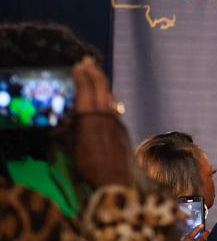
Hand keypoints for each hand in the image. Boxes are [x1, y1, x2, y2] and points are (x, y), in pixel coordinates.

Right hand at [70, 56, 132, 187]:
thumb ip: (70, 129)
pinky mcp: (123, 129)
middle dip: (94, 73)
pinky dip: (108, 98)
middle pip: (101, 88)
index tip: (77, 65)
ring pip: (110, 96)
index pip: (86, 90)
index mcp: (91, 117)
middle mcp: (106, 115)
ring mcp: (117, 121)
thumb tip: (69, 118)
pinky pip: (115, 107)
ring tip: (96, 74)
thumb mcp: (71, 147)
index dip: (82, 76)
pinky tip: (106, 98)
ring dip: (102, 84)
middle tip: (88, 61)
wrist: (114, 179)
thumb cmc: (88, 165)